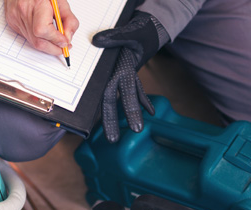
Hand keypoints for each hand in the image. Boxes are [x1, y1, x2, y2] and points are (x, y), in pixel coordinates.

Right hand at [4, 0, 78, 54]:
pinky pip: (27, 37)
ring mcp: (15, 18)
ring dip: (47, 45)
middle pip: (37, 40)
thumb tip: (68, 37)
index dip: (55, 39)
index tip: (65, 41)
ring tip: (56, 40)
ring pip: (32, 42)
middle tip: (63, 47)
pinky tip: (43, 33)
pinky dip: (38, 39)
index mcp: (36, 3)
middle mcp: (23, 11)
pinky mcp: (12, 23)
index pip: (42, 30)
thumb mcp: (60, 2)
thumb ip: (68, 20)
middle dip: (53, 48)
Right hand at [92, 11, 160, 142]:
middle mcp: (117, 74)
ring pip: (126, 98)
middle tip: (113, 140)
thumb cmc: (133, 30)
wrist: (140, 27)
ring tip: (136, 130)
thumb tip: (99, 41)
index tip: (109, 125)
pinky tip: (151, 112)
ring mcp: (125, 75)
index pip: (109, 93)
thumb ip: (114, 37)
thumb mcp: (126, 32)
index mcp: (114, 68)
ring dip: (130, 113)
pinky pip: (137, 90)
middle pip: (112, 101)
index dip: (109, 110)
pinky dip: (144, 100)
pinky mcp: (132, 73)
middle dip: (112, 120)